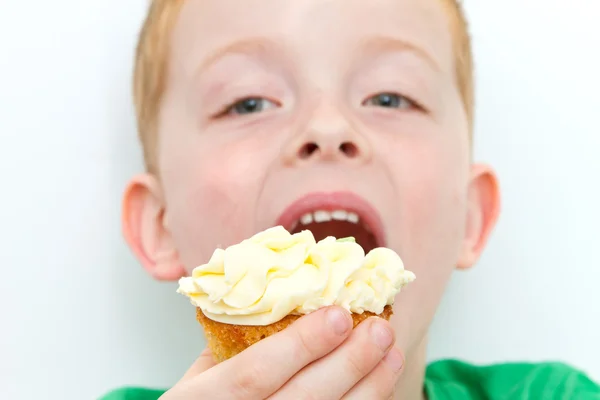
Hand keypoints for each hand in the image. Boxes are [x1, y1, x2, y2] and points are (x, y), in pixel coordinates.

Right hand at [160, 306, 404, 398]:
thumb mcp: (196, 379)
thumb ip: (227, 343)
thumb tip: (277, 299)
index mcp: (205, 399)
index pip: (256, 372)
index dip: (301, 344)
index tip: (339, 314)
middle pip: (304, 399)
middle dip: (349, 362)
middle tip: (380, 330)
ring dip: (368, 388)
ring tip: (392, 355)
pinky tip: (379, 386)